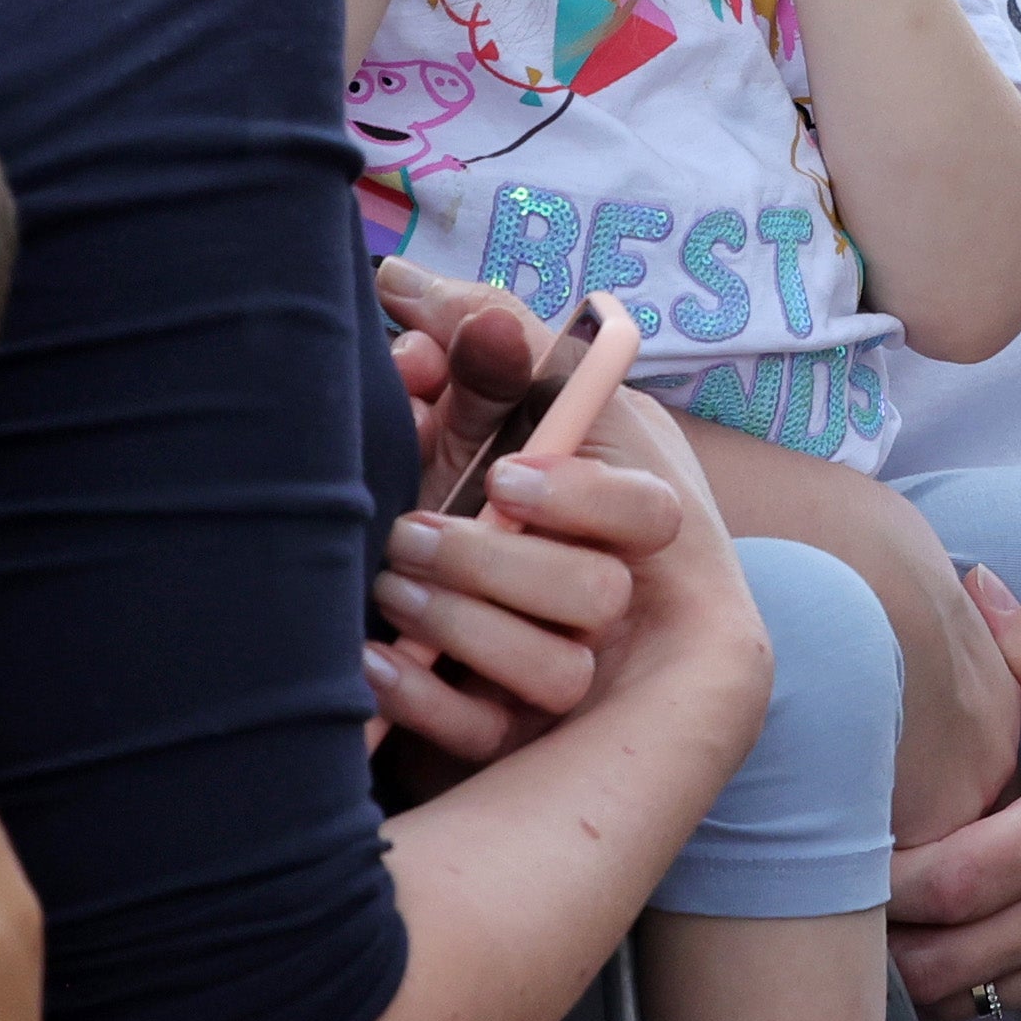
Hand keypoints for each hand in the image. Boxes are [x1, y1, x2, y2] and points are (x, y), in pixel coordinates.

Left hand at [364, 375, 743, 767]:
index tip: (504, 477)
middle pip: (594, 595)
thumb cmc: (493, 488)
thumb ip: (473, 346)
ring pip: (553, 673)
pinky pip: (483, 736)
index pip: (649, 512)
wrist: (433, 604)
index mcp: (622, 510)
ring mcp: (566, 673)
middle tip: (410, 532)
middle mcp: (611, 593)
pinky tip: (371, 660)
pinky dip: (422, 698)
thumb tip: (403, 282)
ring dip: (460, 624)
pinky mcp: (509, 738)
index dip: (581, 498)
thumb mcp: (495, 413)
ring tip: (389, 587)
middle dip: (494, 561)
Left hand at [883, 571, 1020, 1017]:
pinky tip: (972, 939)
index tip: (849, 839)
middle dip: (876, 938)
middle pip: (926, 965)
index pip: (931, 885)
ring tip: (902, 915)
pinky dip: (976, 985)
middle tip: (854, 885)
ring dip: (919, 968)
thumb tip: (978, 587)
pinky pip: (1015, 1007)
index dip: (872, 876)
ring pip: (962, 1000)